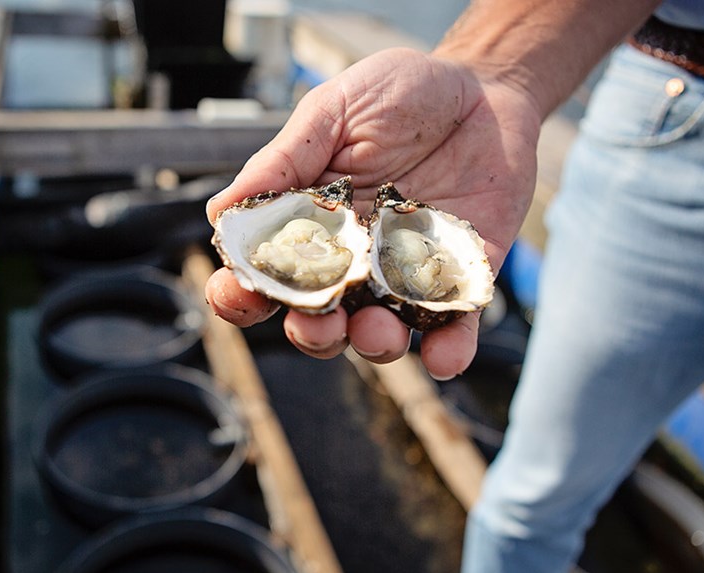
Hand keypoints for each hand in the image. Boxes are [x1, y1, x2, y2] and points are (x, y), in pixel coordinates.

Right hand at [205, 47, 539, 377]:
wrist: (484, 87)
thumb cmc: (402, 92)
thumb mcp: (336, 111)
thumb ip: (286, 160)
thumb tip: (218, 211)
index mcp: (313, 223)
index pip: (269, 271)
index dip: (243, 291)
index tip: (234, 292)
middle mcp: (355, 259)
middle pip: (322, 317)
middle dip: (310, 331)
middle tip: (312, 323)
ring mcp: (407, 273)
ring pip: (382, 333)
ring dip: (374, 343)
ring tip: (377, 331)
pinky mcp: (460, 277)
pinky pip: (453, 328)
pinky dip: (448, 350)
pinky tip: (444, 355)